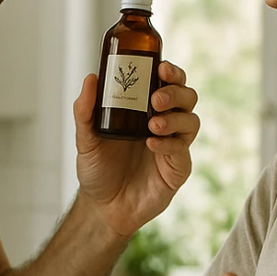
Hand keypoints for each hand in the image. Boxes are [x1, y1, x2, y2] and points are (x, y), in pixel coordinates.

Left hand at [73, 62, 199, 238]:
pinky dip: (168, 143)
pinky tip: (151, 144)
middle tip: (155, 99)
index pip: (168, 83)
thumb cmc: (98, 171)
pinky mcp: (177, 169)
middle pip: (187, 97)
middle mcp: (164, 124)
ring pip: (191, 121)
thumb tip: (91, 78)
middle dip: (176, 92)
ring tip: (152, 124)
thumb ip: (85, 111)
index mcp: (146, 111)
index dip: (172, 72)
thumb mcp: (86, 139)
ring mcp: (173, 146)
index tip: (162, 67)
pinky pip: (182, 150)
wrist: (103, 208)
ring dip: (174, 118)